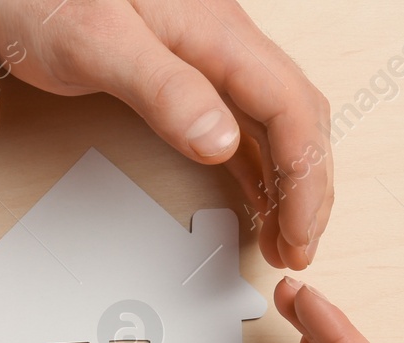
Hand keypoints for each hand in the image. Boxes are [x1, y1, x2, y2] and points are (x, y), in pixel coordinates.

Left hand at [0, 0, 332, 268]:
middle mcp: (219, 36)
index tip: (298, 236)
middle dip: (307, 187)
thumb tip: (221, 141)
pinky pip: (239, 117)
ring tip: (281, 237)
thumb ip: (161, 90)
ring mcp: (202, 50)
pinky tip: (250, 194)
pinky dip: (254, 162)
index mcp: (213, 31)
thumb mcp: (96, 43)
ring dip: (285, 179)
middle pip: (295, 115)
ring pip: (271, 119)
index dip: (305, 178)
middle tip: (297, 250)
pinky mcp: (177, 63)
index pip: (291, 109)